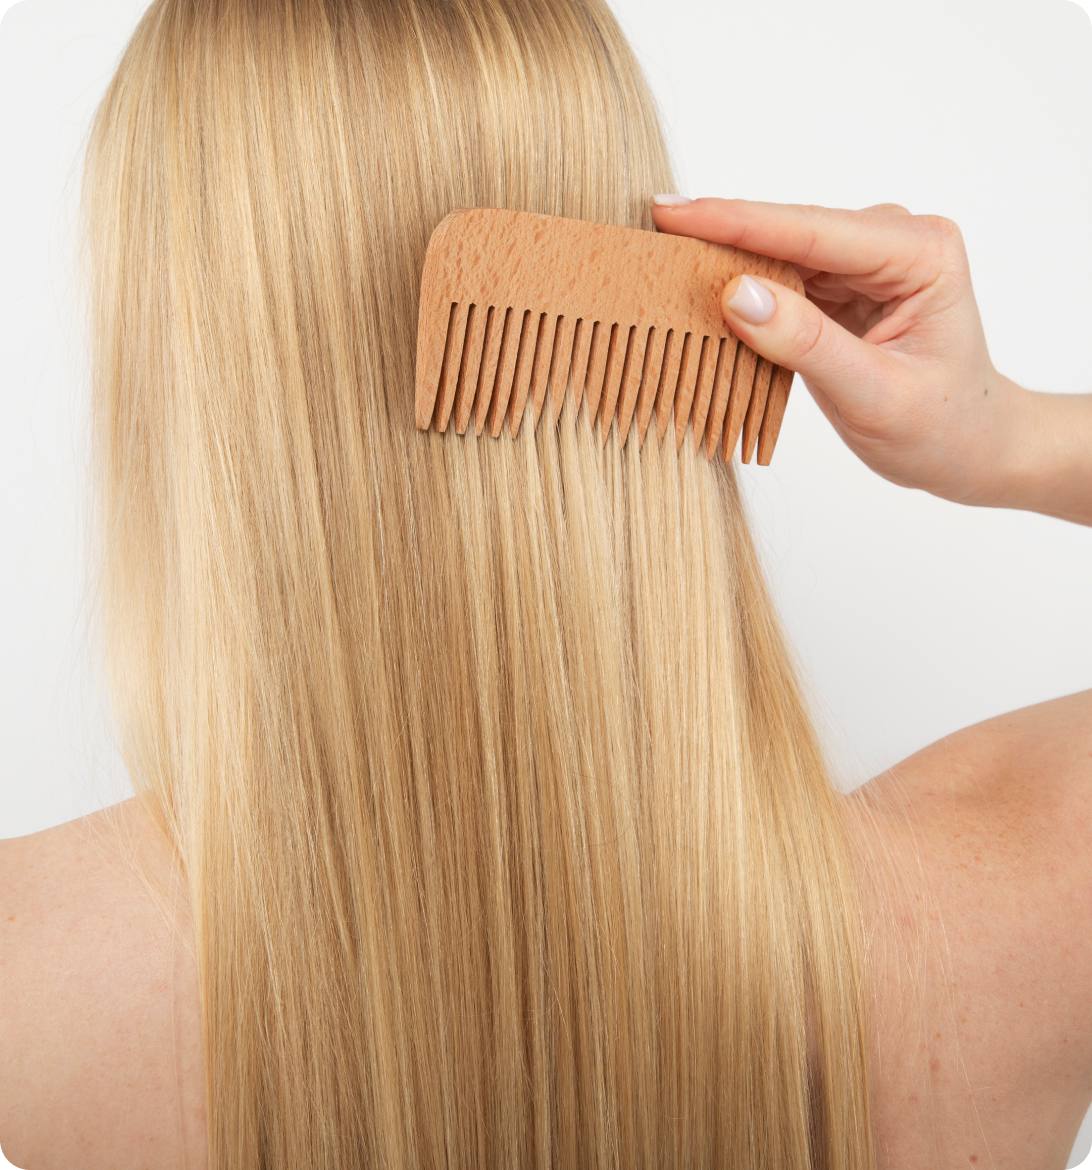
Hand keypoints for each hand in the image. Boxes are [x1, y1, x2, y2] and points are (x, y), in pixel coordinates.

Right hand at [651, 196, 1019, 506]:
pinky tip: (702, 294)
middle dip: (720, 238)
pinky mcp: (844, 283)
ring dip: (725, 264)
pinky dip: (743, 291)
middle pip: (790, 232)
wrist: (971, 448)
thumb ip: (808, 344)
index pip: (813, 232)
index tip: (670, 214)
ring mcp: (868, 260)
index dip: (736, 221)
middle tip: (648, 240)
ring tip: (663, 268)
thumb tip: (737, 294)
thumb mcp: (875, 396)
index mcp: (920, 254)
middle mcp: (896, 241)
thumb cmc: (943, 428)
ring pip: (779, 252)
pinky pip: (782, 277)